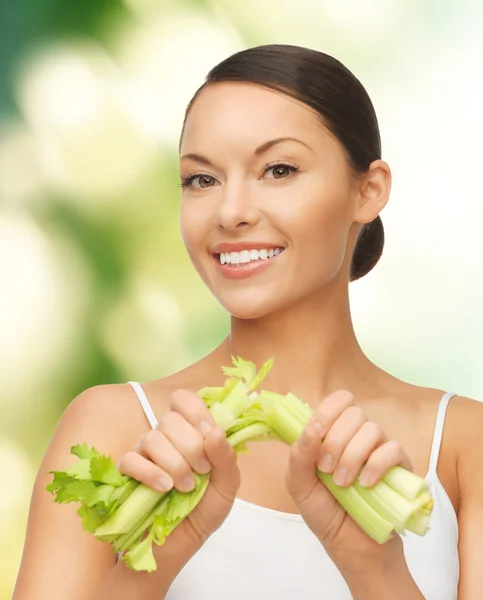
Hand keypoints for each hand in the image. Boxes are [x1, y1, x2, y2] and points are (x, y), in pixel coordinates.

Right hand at [117, 389, 239, 547]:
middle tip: (201, 471)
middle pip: (170, 419)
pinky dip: (150, 473)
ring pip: (152, 438)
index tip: (208, 434)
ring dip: (174, 464)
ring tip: (185, 487)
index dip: (196, 412)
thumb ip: (226, 457)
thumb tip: (214, 430)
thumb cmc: (204, 510)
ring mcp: (144, 453)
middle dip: (191, 446)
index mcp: (189, 431)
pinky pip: (130, 460)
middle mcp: (165, 437)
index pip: (184, 399)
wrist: (179, 544)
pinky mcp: (126, 474)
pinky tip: (164, 488)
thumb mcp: (226, 486)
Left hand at [285, 390, 411, 576]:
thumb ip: (299, 455)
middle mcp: (358, 436)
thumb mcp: (300, 485)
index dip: (327, 411)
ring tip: (343, 484)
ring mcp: (380, 450)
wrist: (352, 548)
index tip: (316, 434)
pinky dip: (377, 464)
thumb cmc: (325, 513)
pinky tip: (366, 484)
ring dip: (353, 456)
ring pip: (372, 429)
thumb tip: (312, 428)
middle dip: (336, 440)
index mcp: (333, 433)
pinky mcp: (400, 467)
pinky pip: (393, 449)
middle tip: (326, 469)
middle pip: (353, 412)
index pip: (338, 400)